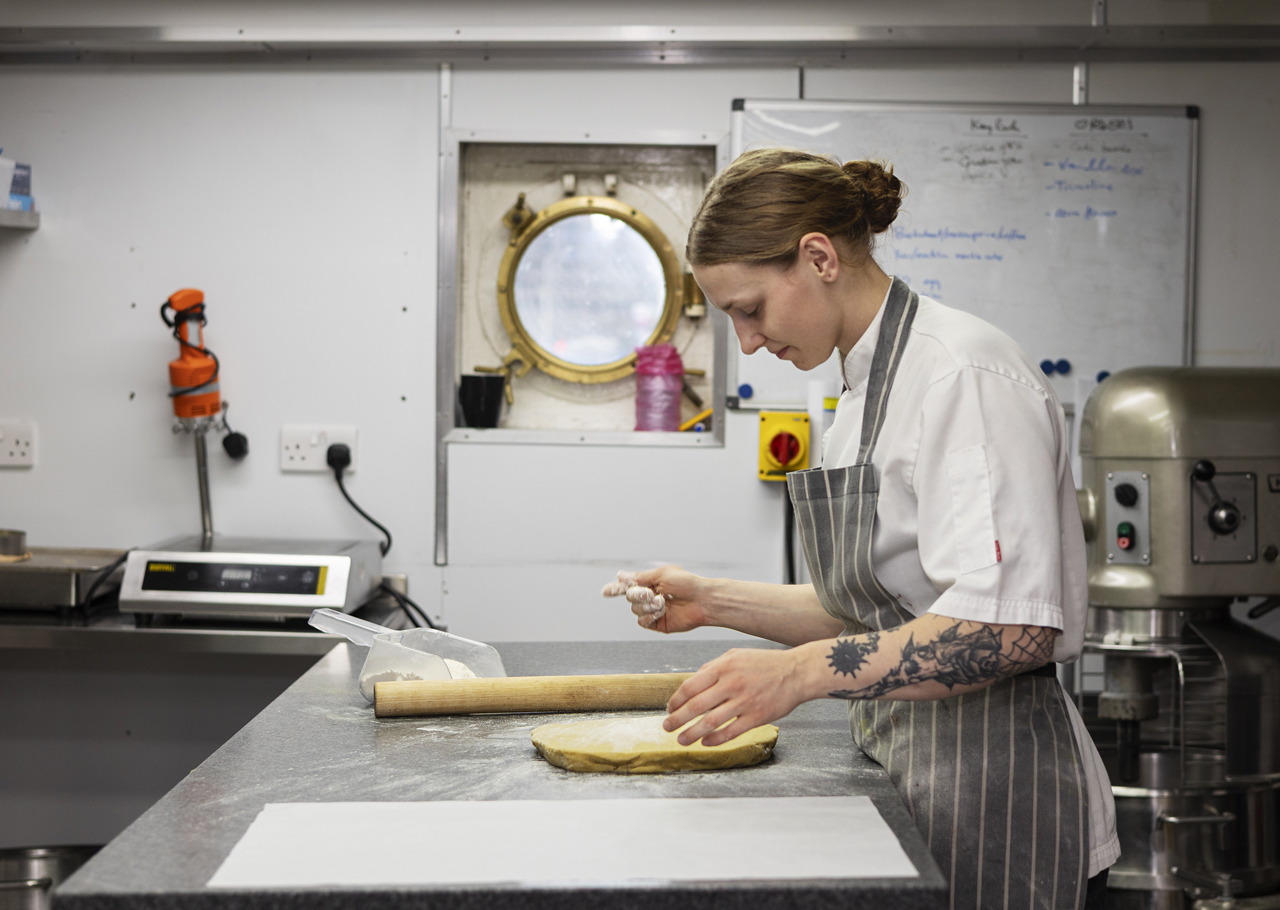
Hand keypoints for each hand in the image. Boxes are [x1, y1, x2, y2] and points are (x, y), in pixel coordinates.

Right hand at [600, 566, 711, 633]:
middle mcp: (650, 597)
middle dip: (637, 595)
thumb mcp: (662, 574)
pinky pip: (642, 622)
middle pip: (629, 598)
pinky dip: (649, 616)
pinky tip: (661, 612)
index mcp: (650, 583)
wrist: (702, 600)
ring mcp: (653, 611)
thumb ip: (640, 577)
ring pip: (635, 610)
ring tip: (662, 602)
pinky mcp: (657, 624)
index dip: (616, 589)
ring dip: (646, 606)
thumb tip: (621, 575)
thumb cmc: (686, 584)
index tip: (606, 591)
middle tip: (649, 592)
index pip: (628, 586)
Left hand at [663, 645, 818, 746]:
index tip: (670, 709)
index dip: (676, 700)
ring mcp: (745, 701)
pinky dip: (715, 739)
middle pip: (696, 706)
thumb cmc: (764, 663)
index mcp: (723, 667)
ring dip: (692, 733)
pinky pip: (731, 732)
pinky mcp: (758, 716)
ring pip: (711, 722)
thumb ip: (712, 667)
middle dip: (677, 719)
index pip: (690, 686)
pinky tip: (706, 742)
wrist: (797, 671)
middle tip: (667, 727)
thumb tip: (692, 682)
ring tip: (682, 740)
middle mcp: (732, 683)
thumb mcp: (735, 655)